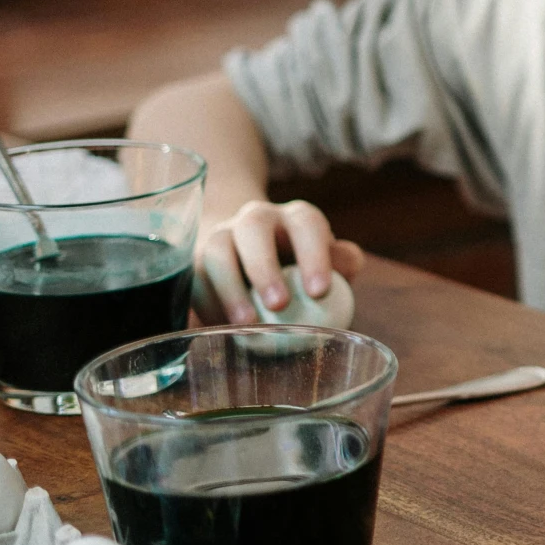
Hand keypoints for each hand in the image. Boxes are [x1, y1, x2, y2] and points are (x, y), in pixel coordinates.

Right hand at [195, 199, 363, 324]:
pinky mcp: (196, 261)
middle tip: (278, 305)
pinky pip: (196, 278)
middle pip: (253, 228)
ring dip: (230, 288)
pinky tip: (223, 326)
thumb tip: (348, 266)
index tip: (319, 292)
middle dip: (264, 266)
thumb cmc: (304, 267)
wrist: (254, 261)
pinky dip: (208, 303)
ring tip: (246, 322)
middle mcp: (257, 219)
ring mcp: (222, 236)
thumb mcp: (330, 263)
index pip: (307, 224)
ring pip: (217, 251)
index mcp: (296, 218)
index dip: (313, 254)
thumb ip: (343, 262)